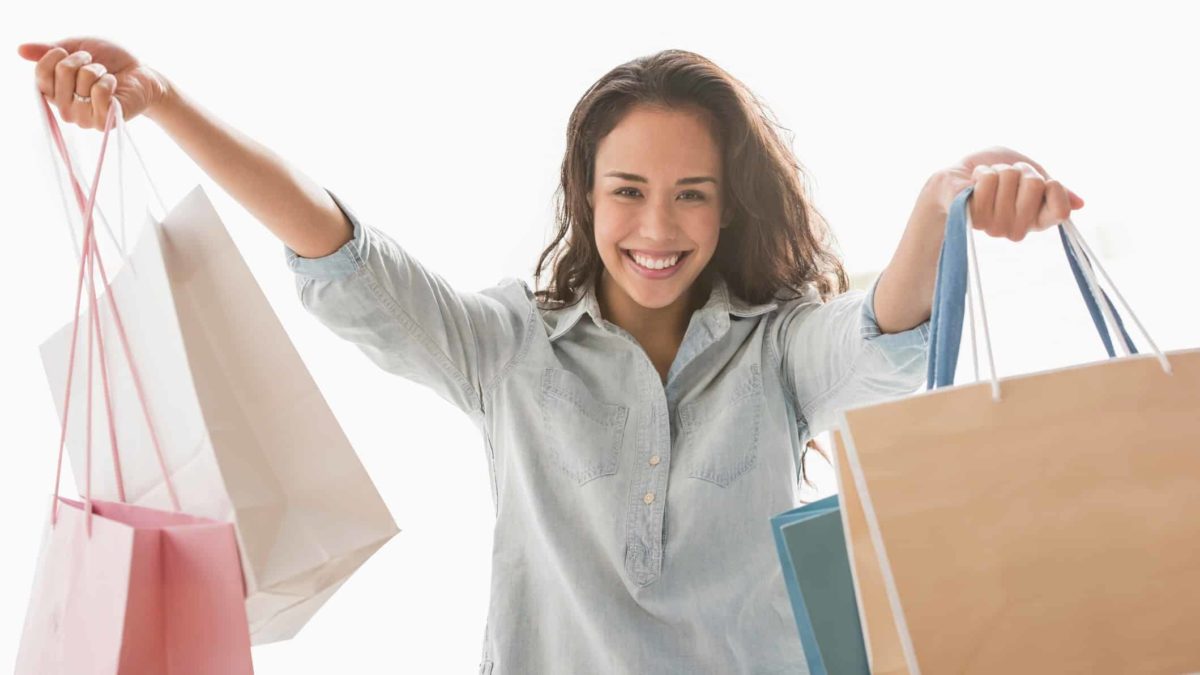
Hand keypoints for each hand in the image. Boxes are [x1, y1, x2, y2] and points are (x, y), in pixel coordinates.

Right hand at [17, 36, 170, 129]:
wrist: (142, 75)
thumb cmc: (110, 62)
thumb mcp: (76, 49)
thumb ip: (49, 50)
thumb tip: (20, 49)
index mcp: (55, 93)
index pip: (40, 74)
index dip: (54, 56)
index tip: (69, 52)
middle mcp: (65, 109)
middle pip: (62, 72)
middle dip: (82, 59)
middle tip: (95, 65)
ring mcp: (83, 118)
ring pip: (83, 80)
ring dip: (98, 70)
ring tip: (106, 77)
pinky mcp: (102, 123)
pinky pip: (99, 91)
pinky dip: (109, 81)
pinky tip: (115, 86)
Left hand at [937, 145, 1084, 241]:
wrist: (956, 179)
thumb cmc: (995, 175)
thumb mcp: (1029, 175)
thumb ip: (1053, 188)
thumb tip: (1080, 204)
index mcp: (1035, 220)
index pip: (1061, 211)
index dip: (1055, 190)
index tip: (1044, 182)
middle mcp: (1015, 228)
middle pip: (1034, 184)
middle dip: (1020, 170)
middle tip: (1007, 176)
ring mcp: (992, 225)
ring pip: (1009, 178)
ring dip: (998, 170)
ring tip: (988, 179)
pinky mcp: (971, 215)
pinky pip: (987, 181)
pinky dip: (982, 171)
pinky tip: (974, 181)